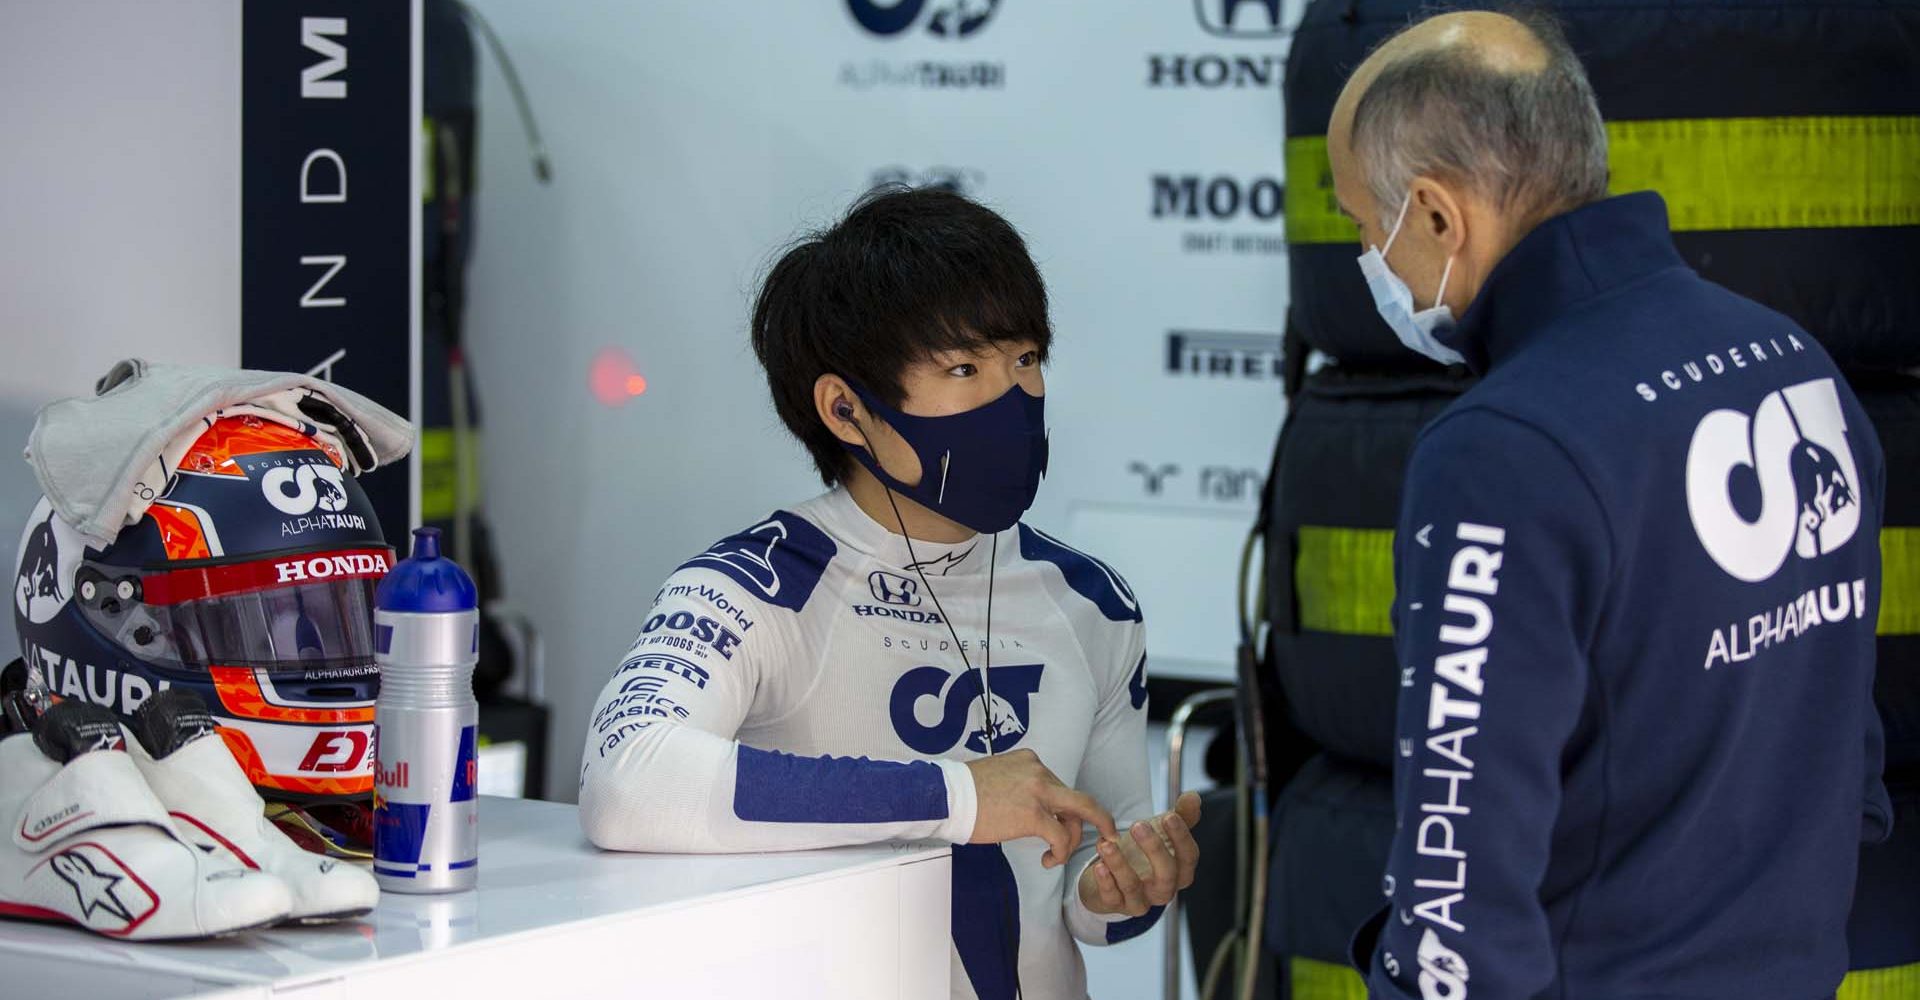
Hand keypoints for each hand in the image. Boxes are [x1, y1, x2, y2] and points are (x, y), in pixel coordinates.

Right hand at [966, 749, 1117, 867]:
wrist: (945, 797)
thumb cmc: (962, 792)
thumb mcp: (997, 776)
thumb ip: (1019, 785)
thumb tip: (1026, 806)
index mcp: (1030, 761)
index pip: (1059, 786)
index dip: (1064, 810)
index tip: (1062, 824)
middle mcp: (1039, 771)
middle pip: (1078, 799)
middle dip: (1099, 819)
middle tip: (1110, 834)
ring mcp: (1038, 792)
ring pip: (1078, 816)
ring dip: (1074, 840)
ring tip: (1056, 855)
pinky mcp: (1033, 815)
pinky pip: (1061, 836)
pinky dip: (1062, 851)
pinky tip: (1049, 859)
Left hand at [1078, 791, 1201, 916]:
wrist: (1113, 875)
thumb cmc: (1143, 852)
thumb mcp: (1161, 832)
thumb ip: (1180, 815)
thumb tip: (1193, 796)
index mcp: (1180, 872)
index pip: (1189, 857)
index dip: (1181, 837)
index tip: (1169, 816)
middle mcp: (1163, 890)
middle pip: (1166, 874)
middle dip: (1154, 849)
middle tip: (1138, 825)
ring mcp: (1140, 900)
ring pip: (1133, 887)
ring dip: (1119, 865)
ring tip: (1107, 844)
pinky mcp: (1115, 905)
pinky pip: (1111, 898)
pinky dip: (1105, 882)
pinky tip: (1098, 866)